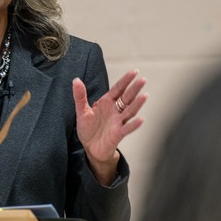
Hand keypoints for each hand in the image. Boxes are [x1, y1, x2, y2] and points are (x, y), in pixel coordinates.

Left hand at [73, 69, 146, 183]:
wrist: (90, 148)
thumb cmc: (88, 129)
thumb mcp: (82, 111)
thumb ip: (80, 96)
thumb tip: (76, 80)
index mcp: (107, 103)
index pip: (118, 89)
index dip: (125, 81)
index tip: (134, 72)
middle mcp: (115, 111)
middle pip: (127, 98)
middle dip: (134, 89)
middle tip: (142, 80)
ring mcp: (118, 122)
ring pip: (130, 111)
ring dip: (137, 104)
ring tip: (144, 96)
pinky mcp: (118, 134)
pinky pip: (127, 128)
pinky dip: (134, 125)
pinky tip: (141, 120)